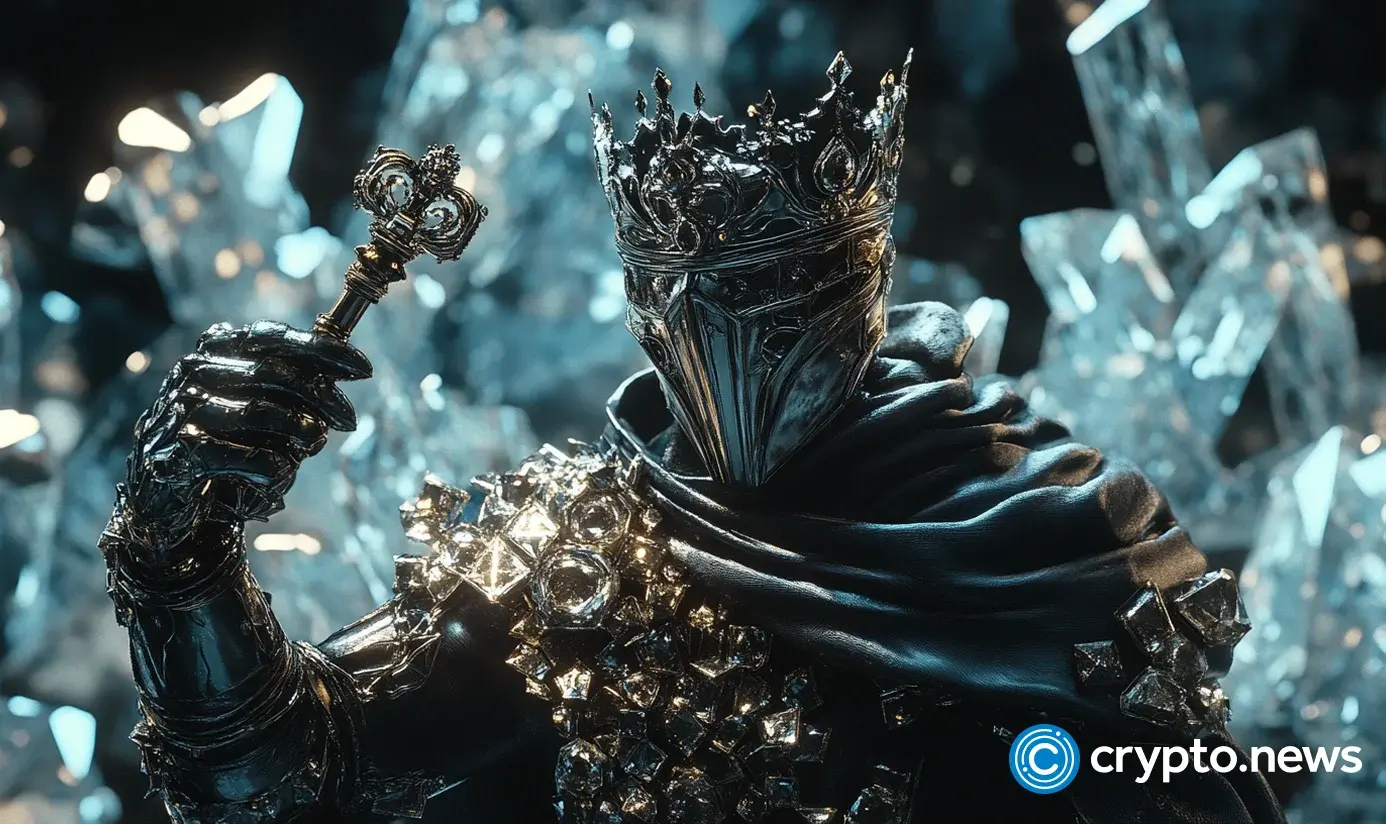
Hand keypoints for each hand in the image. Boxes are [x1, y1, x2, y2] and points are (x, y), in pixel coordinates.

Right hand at [122, 320, 370, 551]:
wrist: (170, 500)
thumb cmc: (227, 445)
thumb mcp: (263, 408)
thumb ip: (296, 390)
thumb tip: (344, 373)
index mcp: (218, 349)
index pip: (277, 338)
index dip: (325, 351)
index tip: (364, 369)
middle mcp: (197, 370)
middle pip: (277, 374)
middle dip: (324, 398)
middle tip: (350, 420)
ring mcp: (183, 408)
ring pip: (261, 413)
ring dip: (300, 432)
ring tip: (314, 444)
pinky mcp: (177, 450)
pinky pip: (242, 457)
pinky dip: (271, 469)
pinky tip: (279, 478)